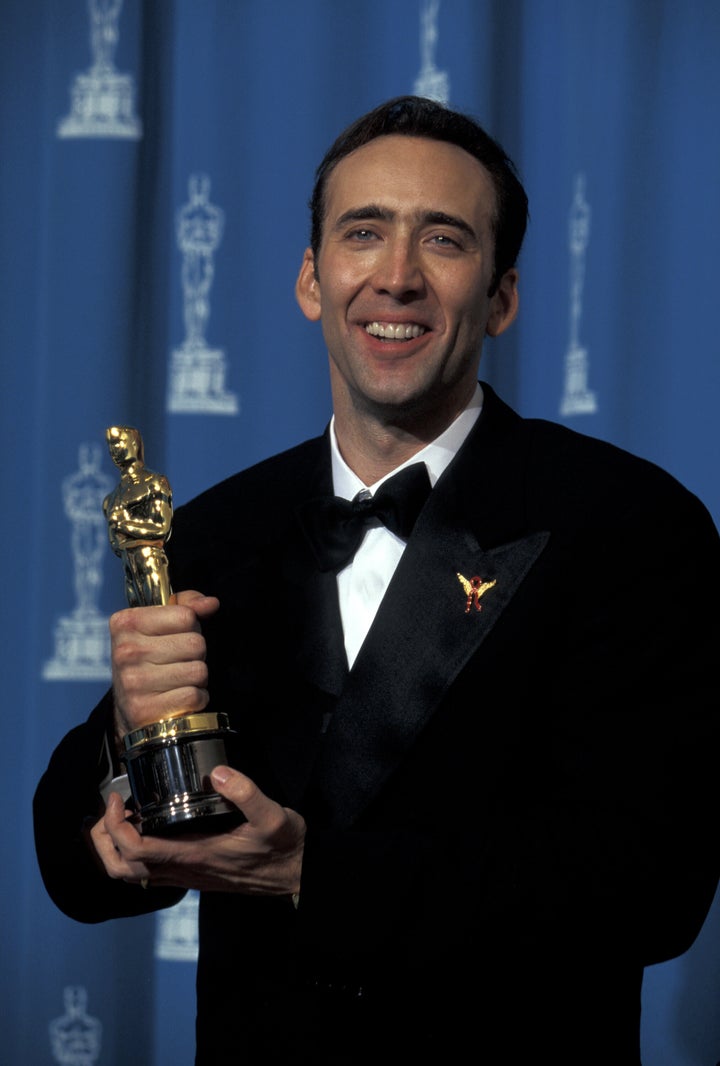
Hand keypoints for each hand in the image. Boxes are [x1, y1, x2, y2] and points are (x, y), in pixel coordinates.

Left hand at [89, 766, 305, 896]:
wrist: (296, 875)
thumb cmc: (284, 847)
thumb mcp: (274, 815)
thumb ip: (247, 793)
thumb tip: (219, 772)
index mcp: (197, 854)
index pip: (137, 850)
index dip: (117, 826)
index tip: (119, 799)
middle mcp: (185, 869)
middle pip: (123, 869)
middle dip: (104, 840)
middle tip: (111, 807)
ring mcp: (188, 875)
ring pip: (133, 874)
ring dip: (115, 848)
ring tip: (122, 816)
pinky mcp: (193, 873)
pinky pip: (150, 871)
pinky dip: (135, 852)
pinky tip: (148, 826)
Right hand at [110, 589, 219, 743]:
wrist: (128, 709)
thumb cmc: (148, 660)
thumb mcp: (158, 625)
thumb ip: (186, 605)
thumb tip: (211, 603)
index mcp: (126, 623)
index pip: (186, 615)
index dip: (190, 627)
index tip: (174, 637)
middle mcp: (126, 651)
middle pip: (196, 643)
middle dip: (195, 654)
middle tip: (176, 662)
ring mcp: (134, 682)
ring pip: (199, 670)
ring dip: (196, 678)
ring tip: (177, 681)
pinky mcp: (146, 709)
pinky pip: (195, 695)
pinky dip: (196, 699)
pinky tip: (177, 698)